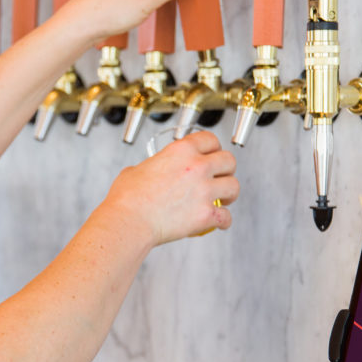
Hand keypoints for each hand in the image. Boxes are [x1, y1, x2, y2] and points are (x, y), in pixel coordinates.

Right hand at [103, 131, 237, 245]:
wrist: (129, 221)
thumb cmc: (128, 199)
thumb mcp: (135, 170)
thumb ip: (151, 167)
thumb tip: (150, 173)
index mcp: (181, 150)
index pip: (210, 139)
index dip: (214, 147)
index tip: (213, 154)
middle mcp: (197, 167)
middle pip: (229, 160)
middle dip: (227, 169)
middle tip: (221, 177)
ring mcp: (204, 190)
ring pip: (233, 187)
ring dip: (230, 193)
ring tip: (224, 199)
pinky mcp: (206, 214)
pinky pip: (226, 216)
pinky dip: (224, 220)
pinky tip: (220, 222)